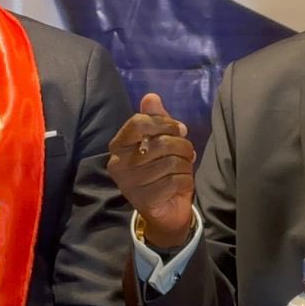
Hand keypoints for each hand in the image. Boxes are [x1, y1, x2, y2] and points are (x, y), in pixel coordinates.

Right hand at [108, 94, 195, 247]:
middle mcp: (118, 164)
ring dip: (185, 165)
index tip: (179, 129)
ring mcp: (129, 184)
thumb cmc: (162, 169)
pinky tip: (180, 184)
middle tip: (186, 154)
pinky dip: (186, 181)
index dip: (165, 123)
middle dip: (182, 146)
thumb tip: (151, 97)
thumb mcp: (160, 140)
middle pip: (161, 143)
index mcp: (118, 146)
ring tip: (182, 169)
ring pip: (171, 162)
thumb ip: (156, 119)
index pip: (139, 123)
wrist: (165, 208)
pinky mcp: (144, 199)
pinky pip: (175, 181)